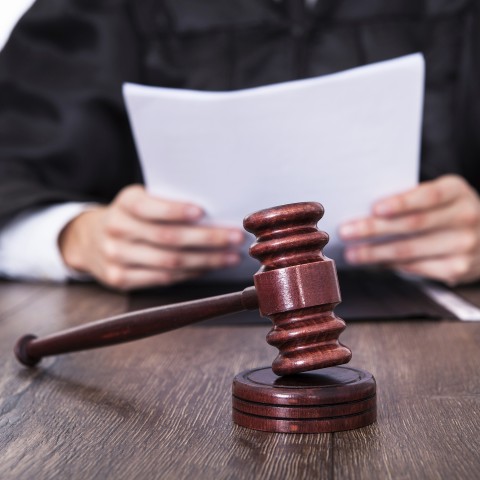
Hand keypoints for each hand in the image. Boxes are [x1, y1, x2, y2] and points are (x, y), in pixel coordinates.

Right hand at [59, 185, 244, 289]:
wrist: (88, 239)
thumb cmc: (130, 216)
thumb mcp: (139, 200)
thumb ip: (166, 203)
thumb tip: (214, 214)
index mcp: (125, 204)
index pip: (150, 207)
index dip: (175, 210)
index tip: (201, 212)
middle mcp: (117, 229)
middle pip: (168, 238)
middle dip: (207, 239)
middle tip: (234, 238)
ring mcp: (116, 257)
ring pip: (169, 262)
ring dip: (206, 260)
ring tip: (230, 256)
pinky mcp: (119, 279)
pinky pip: (163, 278)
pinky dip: (190, 273)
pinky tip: (209, 267)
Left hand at [338, 175, 479, 284]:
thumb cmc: (449, 211)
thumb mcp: (440, 197)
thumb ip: (412, 199)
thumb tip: (365, 211)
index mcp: (457, 191)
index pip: (427, 196)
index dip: (400, 203)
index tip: (374, 208)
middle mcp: (464, 216)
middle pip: (412, 225)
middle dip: (374, 229)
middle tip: (346, 232)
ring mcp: (463, 245)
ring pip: (409, 251)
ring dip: (375, 253)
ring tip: (352, 253)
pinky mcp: (457, 268)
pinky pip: (415, 267)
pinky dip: (391, 265)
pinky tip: (374, 263)